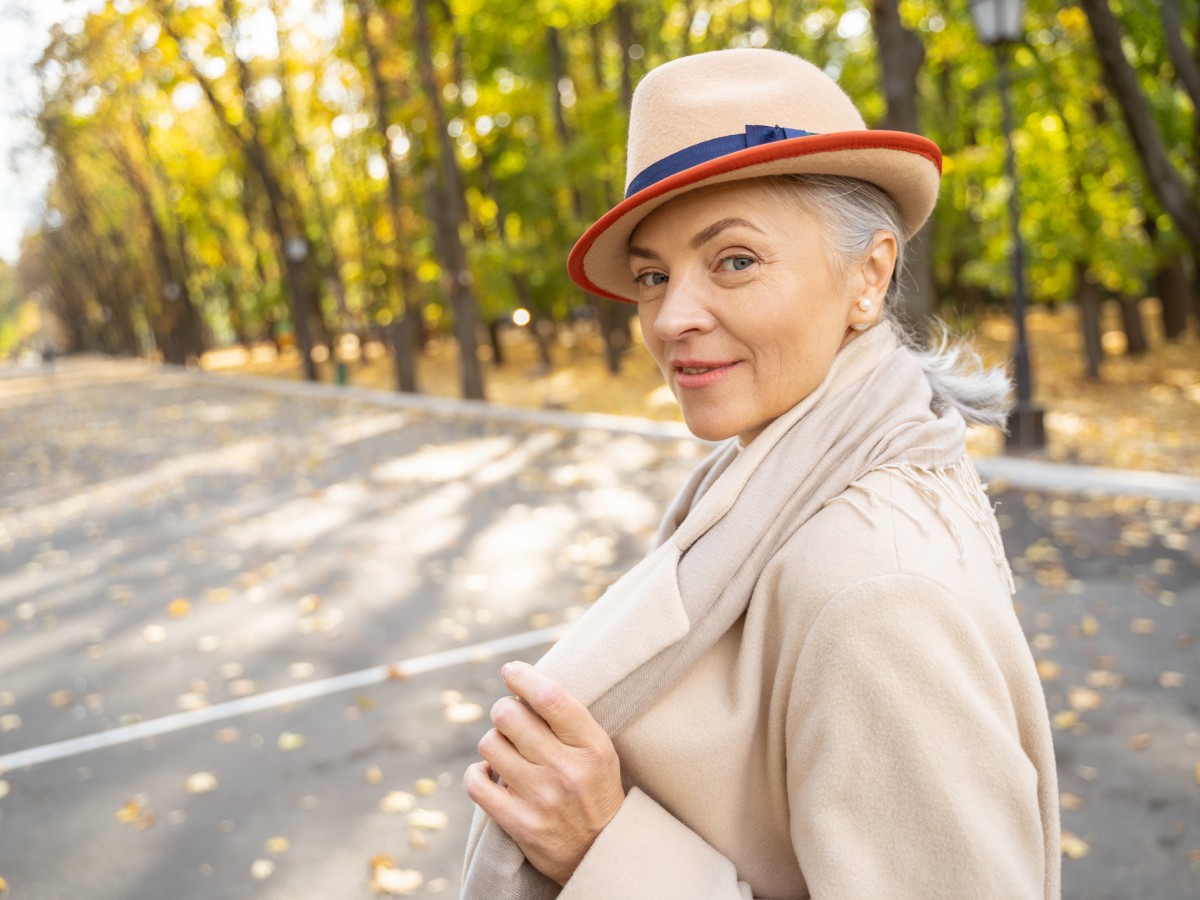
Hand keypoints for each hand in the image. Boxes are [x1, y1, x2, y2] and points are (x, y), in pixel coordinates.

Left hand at [464, 661, 625, 884]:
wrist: (600, 852)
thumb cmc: (594, 789)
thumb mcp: (597, 750)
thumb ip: (567, 719)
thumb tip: (521, 683)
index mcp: (592, 746)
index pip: (550, 697)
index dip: (523, 677)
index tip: (511, 670)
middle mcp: (567, 770)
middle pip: (509, 716)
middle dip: (504, 710)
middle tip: (510, 718)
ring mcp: (541, 798)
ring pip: (489, 744)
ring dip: (493, 741)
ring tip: (506, 750)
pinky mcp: (519, 823)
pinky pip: (475, 782)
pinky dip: (476, 773)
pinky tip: (490, 774)